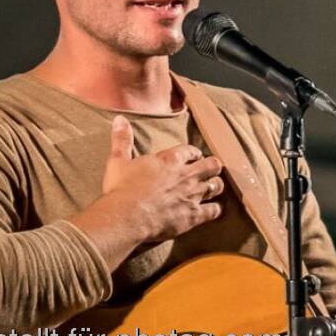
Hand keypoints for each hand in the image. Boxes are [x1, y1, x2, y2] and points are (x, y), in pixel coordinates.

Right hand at [101, 115, 223, 242]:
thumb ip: (122, 139)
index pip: (190, 151)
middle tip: (211, 169)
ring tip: (214, 187)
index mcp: (170, 159)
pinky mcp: (194, 215)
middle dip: (212, 166)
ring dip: (216, 185)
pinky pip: (214, 210)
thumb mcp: (118, 160)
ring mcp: (192, 195)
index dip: (194, 153)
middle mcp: (186, 175)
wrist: (127, 216)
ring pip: (216, 186)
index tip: (194, 156)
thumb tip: (119, 119)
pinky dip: (216, 209)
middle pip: (211, 165)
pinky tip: (214, 210)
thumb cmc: (122, 188)